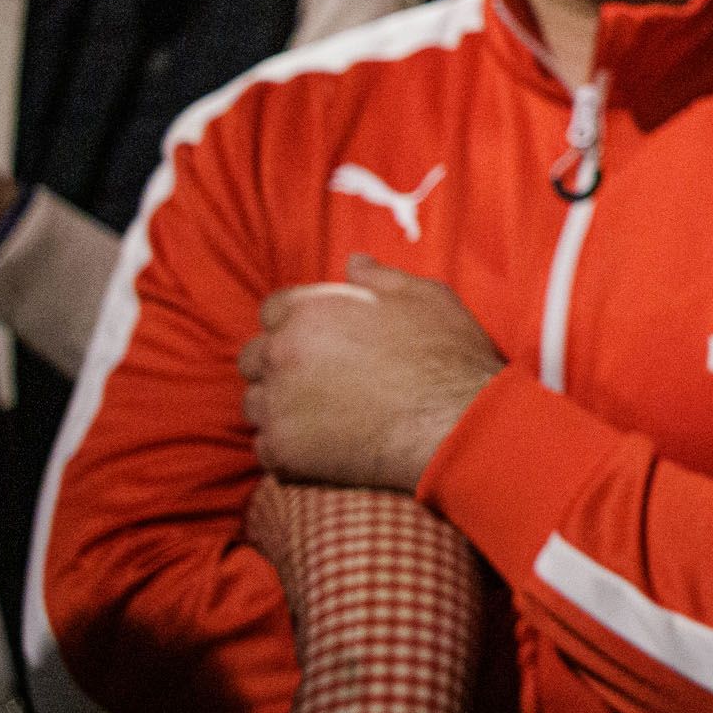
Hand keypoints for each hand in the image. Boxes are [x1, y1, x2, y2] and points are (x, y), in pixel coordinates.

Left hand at [238, 256, 503, 490]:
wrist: (458, 424)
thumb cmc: (447, 357)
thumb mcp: (425, 296)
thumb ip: (380, 276)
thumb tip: (353, 262)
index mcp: (310, 308)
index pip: (273, 310)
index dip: (297, 325)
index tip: (323, 343)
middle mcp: (282, 351)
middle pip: (254, 357)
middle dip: (279, 366)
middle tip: (322, 382)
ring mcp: (278, 404)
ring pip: (256, 404)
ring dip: (281, 408)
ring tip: (325, 417)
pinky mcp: (284, 450)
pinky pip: (266, 449)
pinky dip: (289, 449)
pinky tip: (325, 447)